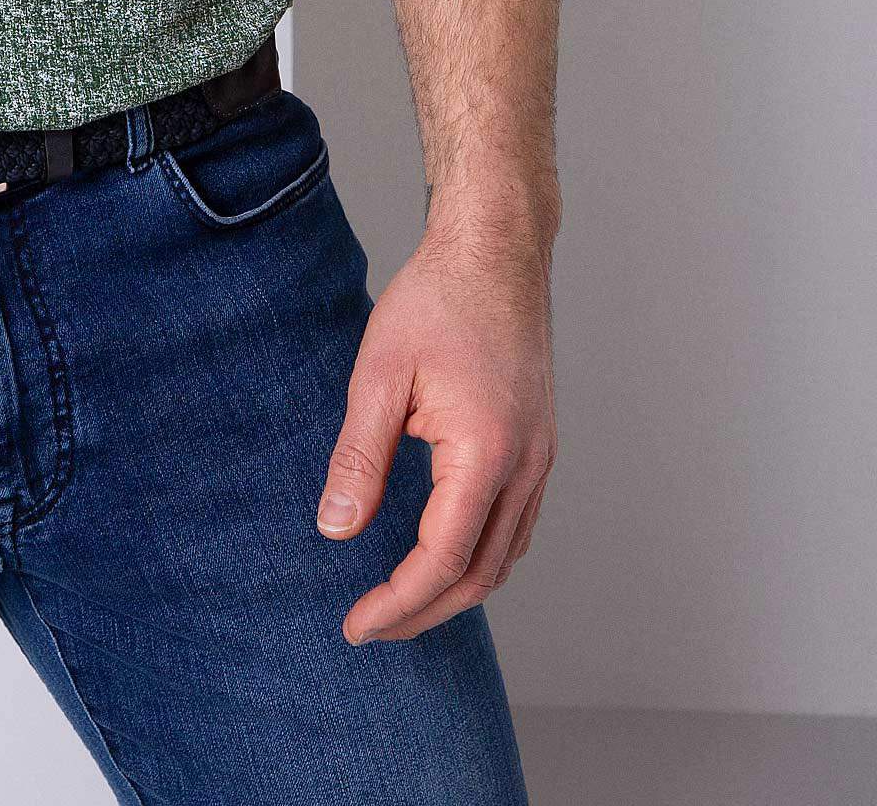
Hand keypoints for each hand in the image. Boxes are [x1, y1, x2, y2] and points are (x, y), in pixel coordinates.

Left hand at [313, 220, 556, 643]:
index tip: (356, 626)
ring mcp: (540, 459)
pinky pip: (514, 525)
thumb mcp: (380, 374)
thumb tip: (336, 530)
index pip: (443, 560)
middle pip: (482, 575)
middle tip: (370, 627)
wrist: (496, 250)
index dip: (398, 603)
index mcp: (487, 453)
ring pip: (504, 556)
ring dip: (454, 590)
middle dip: (424, 612)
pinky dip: (478, 556)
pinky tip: (440, 552)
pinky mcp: (538, 446)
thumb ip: (359, 457)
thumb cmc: (437, 300)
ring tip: (398, 602)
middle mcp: (526, 467)